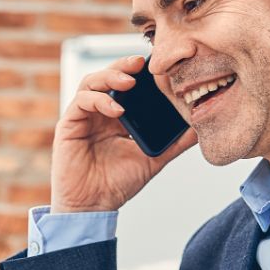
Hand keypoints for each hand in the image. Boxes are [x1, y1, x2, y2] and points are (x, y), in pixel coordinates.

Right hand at [50, 55, 196, 213]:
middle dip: (124, 65)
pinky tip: (116, 109)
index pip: (128, 83)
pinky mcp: (69, 125)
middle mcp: (99, 111)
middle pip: (109, 76)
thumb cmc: (118, 183)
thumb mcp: (153, 159)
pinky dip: (99, 100)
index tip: (158, 67)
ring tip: (130, 82)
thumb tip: (200, 127)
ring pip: (92, 82)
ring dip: (110, 77)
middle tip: (142, 63)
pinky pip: (81, 101)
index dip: (140, 72)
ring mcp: (84, 116)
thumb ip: (174, 142)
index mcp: (118, 115)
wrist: (94, 206)